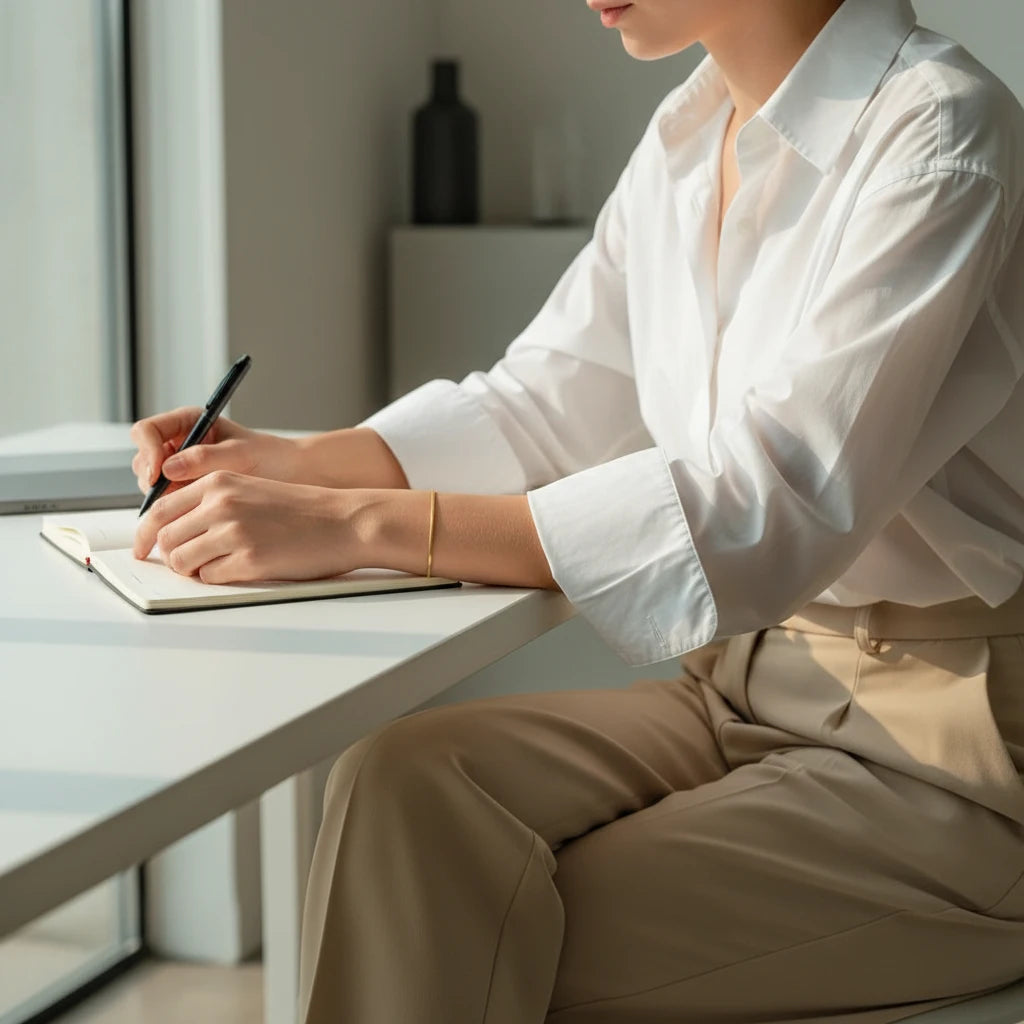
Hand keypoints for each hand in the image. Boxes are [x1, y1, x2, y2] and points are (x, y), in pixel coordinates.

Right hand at [130, 407, 303, 495]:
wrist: (288, 476)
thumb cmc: (270, 456)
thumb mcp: (240, 453)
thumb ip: (205, 457)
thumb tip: (169, 468)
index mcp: (188, 423)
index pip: (147, 431)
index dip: (148, 451)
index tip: (159, 473)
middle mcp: (178, 444)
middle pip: (143, 460)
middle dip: (153, 479)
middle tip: (175, 496)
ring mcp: (179, 469)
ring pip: (151, 484)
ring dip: (164, 496)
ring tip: (195, 503)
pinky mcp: (185, 491)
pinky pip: (167, 501)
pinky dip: (174, 510)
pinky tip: (194, 515)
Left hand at [133, 471, 362, 583]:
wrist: (344, 522)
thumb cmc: (302, 510)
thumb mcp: (251, 491)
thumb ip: (211, 503)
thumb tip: (171, 533)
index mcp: (218, 482)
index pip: (159, 511)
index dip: (144, 535)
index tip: (142, 549)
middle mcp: (220, 504)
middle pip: (165, 539)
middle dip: (171, 556)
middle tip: (186, 564)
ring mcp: (233, 533)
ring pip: (182, 562)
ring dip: (193, 570)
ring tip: (218, 565)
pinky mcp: (249, 560)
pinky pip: (209, 578)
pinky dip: (217, 579)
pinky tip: (240, 568)